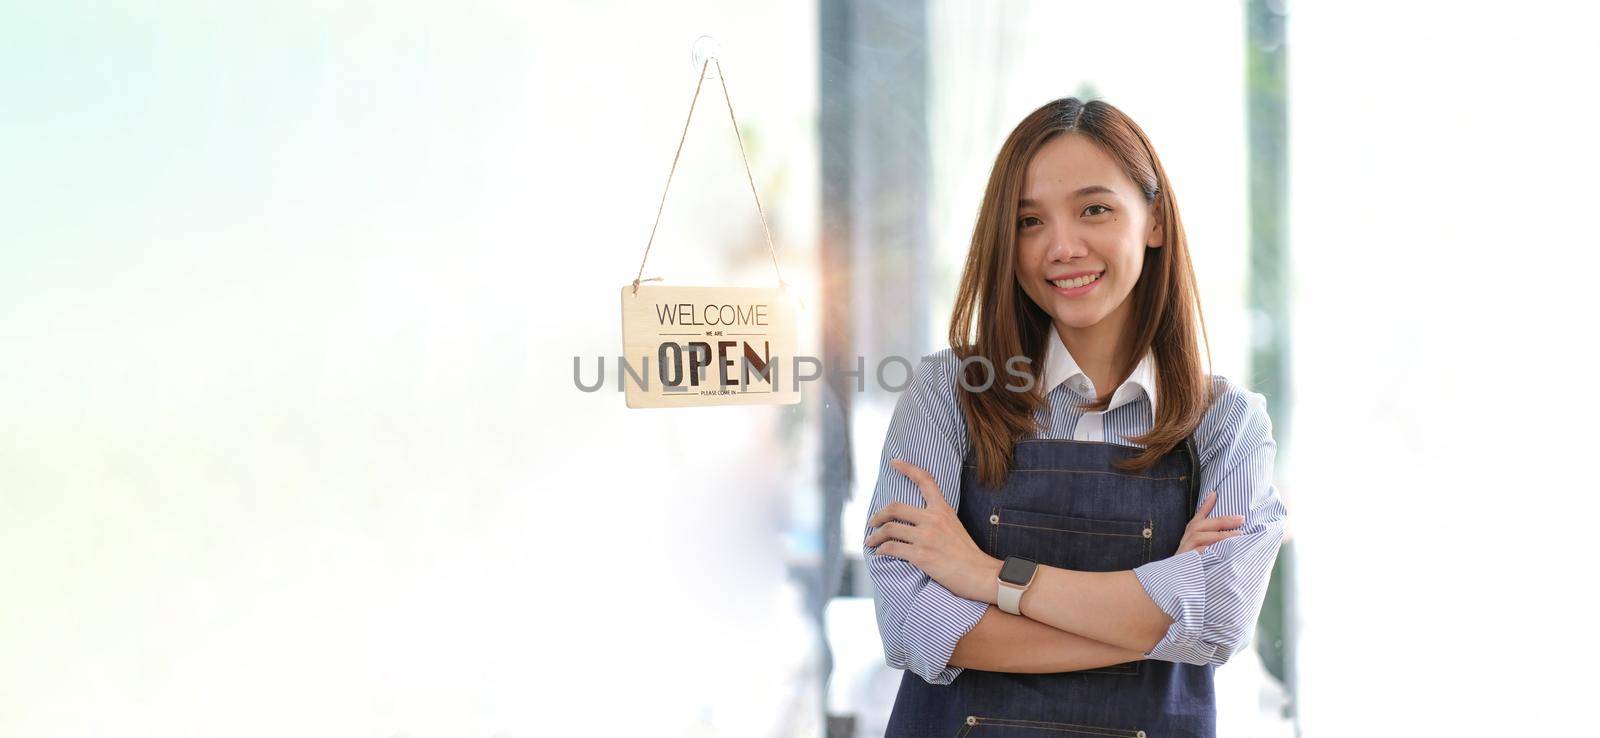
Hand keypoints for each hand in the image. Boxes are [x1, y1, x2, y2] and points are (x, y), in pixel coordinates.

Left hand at [865, 458, 1002, 603]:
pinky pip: (892, 548)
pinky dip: (882, 550)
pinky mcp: (921, 555)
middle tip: (871, 522)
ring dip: (875, 535)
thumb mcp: (954, 525)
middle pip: (895, 508)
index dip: (907, 468)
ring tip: (870, 541)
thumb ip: (937, 518)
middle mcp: (933, 519)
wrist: (979, 574)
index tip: (894, 462)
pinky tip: (880, 553)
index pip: (925, 480)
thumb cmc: (966, 553)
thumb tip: (915, 519)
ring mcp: (926, 537)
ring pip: (889, 529)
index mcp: (942, 509)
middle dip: (878, 515)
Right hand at [1177, 490, 1244, 555]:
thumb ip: (1210, 528)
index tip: (1215, 493)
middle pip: (1202, 525)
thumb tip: (1219, 509)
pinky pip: (1199, 554)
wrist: (1175, 580)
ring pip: (1201, 538)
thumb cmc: (1192, 559)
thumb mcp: (1201, 542)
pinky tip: (1224, 550)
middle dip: (1223, 521)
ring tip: (1239, 535)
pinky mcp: (1186, 561)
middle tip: (1241, 519)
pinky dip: (1211, 551)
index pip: (1199, 516)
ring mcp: (1185, 549)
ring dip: (1221, 535)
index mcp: (1191, 532)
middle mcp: (1187, 538)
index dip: (1206, 504)